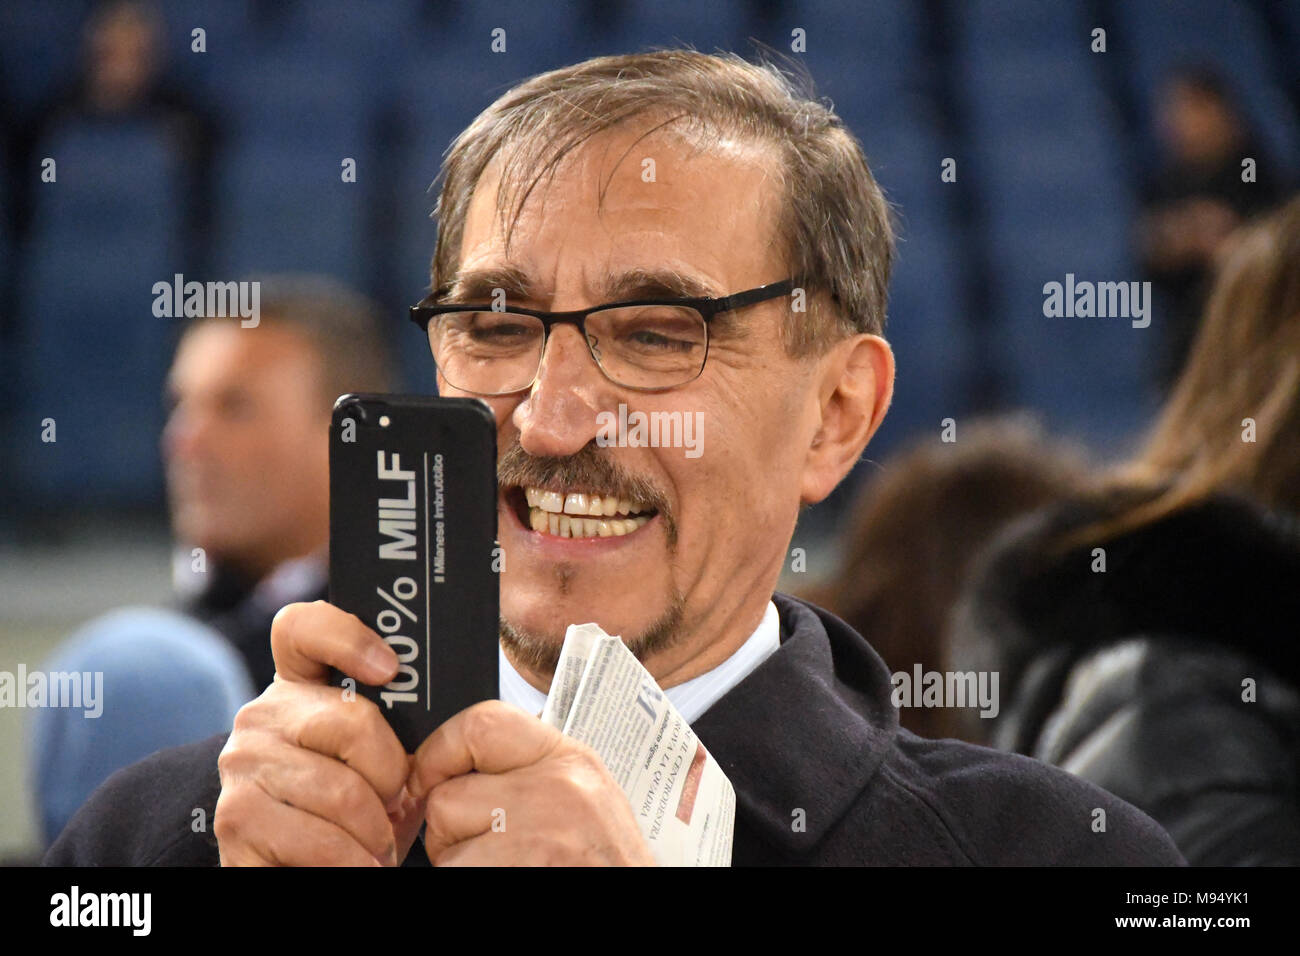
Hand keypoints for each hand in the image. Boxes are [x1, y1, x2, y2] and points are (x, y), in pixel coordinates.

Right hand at [214, 601, 425, 865]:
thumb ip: (399, 728)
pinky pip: (319, 838)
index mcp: (298, 688)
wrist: (299, 872)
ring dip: (375, 830)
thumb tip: (442, 715)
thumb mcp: (382, 765)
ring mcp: (242, 764)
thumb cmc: (355, 815)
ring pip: (342, 790)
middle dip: (391, 775)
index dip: (347, 637)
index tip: (389, 669)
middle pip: (352, 721)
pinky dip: (353, 860)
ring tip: (378, 842)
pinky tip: (358, 863)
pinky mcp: (235, 819)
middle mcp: (262, 716)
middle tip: (396, 803)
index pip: (302, 627)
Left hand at [408, 700, 655, 865]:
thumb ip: (531, 771)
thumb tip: (461, 762)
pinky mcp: (510, 871)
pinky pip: (456, 872)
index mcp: (572, 762)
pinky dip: (471, 878)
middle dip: (453, 826)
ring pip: (445, 842)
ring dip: (460, 862)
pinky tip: (509, 877)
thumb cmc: (607, 865)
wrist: (637, 905)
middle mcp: (555, 792)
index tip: (429, 775)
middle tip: (488, 846)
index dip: (441, 750)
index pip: (482, 723)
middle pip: (450, 793)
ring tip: (507, 865)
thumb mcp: (585, 798)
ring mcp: (533, 838)